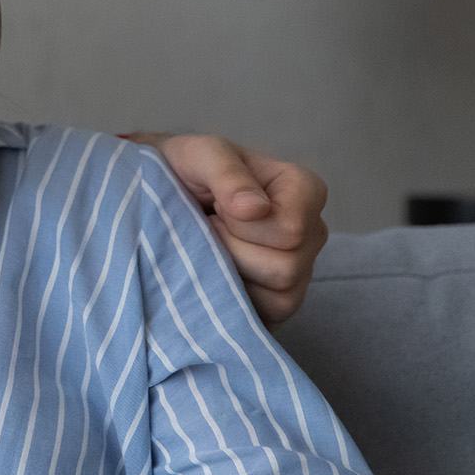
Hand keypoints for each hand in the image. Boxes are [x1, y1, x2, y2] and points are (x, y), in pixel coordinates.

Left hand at [128, 132, 328, 327]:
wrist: (162, 193)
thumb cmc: (187, 169)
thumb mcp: (201, 155)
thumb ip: (227, 174)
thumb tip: (255, 209)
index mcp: (305, 191)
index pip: (291, 231)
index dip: (241, 225)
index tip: (218, 206)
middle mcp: (312, 232)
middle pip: (286, 269)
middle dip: (231, 251)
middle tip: (209, 228)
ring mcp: (299, 271)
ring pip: (281, 299)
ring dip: (230, 275)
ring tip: (212, 249)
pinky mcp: (278, 302)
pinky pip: (267, 319)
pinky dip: (232, 300)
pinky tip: (216, 273)